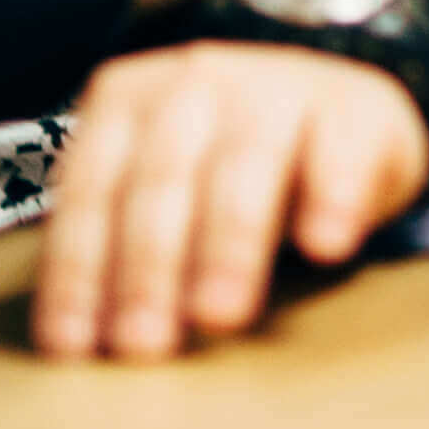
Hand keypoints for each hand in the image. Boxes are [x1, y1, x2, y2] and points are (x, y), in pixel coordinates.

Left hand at [29, 43, 428, 362]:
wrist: (335, 102)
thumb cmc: (225, 163)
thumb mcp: (160, 184)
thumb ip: (118, 240)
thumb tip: (75, 342)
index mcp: (127, 99)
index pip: (93, 190)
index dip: (81, 271)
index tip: (73, 346)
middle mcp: (195, 82)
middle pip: (162, 180)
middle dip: (146, 268)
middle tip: (142, 346)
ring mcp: (278, 86)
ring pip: (245, 166)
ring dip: (228, 245)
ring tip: (220, 315)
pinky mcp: (355, 108)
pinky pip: (340, 152)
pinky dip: (332, 198)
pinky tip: (324, 246)